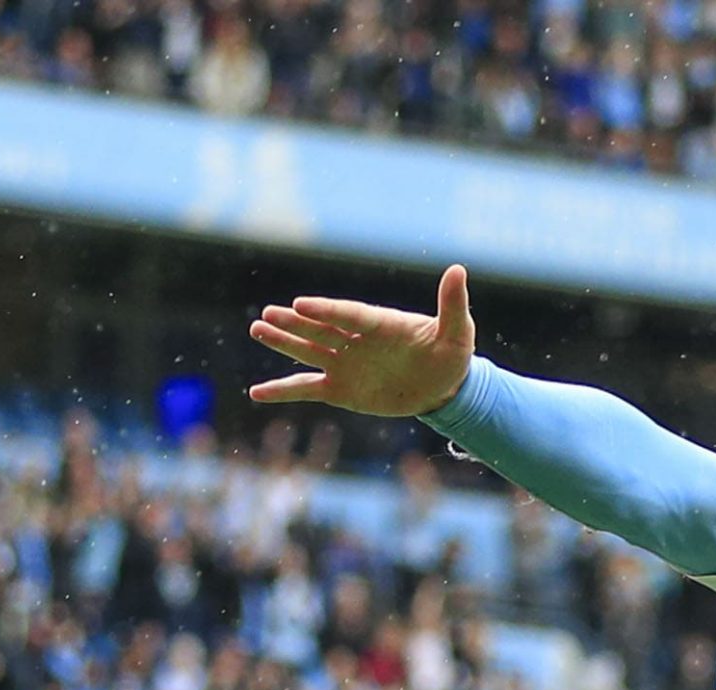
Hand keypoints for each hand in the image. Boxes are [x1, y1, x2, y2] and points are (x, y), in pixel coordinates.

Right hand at [249, 263, 475, 416]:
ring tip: (258, 329)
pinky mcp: (340, 389)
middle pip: (321, 329)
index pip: (349, 315)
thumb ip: (453, 304)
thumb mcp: (459, 332)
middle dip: (295, 323)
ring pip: (308, 351)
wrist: (444, 387)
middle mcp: (356, 341)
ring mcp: (344, 364)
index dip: (326, 310)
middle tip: (268, 314)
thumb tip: (458, 270)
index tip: (301, 304)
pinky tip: (257, 394)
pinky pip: (306, 388)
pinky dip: (283, 391)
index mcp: (380, 324)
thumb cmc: (451, 354)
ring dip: (283, 343)